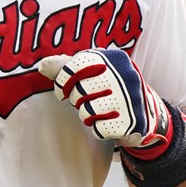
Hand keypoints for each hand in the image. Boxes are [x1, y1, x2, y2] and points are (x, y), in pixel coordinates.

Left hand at [39, 48, 168, 148]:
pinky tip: (107, 122)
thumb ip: (65, 66)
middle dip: (76, 99)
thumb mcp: (91, 70)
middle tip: (85, 100)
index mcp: (113, 57)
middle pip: (80, 90)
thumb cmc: (108, 87)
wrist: (143, 111)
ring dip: (87, 115)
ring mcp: (130, 99)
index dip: (62, 81)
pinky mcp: (131, 121)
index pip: (76, 65)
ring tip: (97, 111)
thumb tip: (42, 66)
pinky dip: (99, 129)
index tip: (61, 90)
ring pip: (88, 111)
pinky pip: (99, 129)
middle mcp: (125, 75)